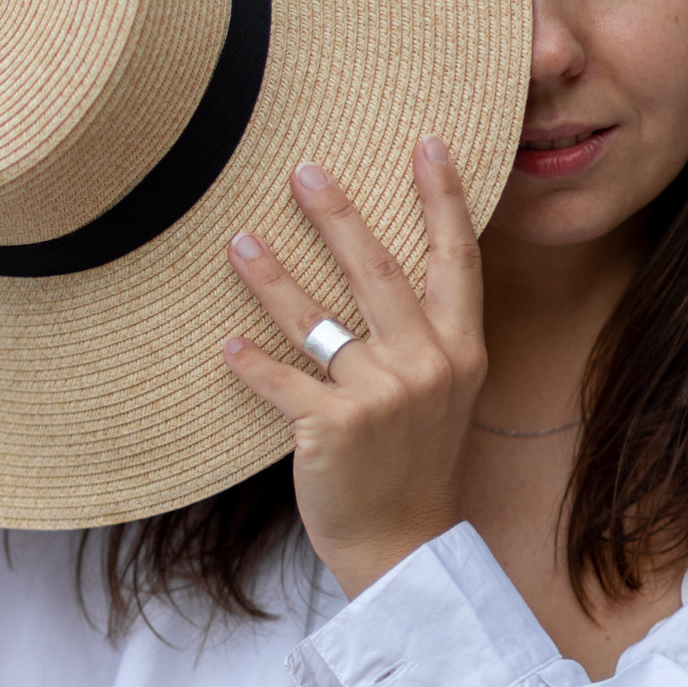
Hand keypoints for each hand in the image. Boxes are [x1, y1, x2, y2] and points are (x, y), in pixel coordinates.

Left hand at [222, 135, 487, 598]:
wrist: (403, 544)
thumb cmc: (414, 459)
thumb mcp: (443, 392)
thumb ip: (426, 332)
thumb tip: (388, 259)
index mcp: (461, 350)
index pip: (456, 259)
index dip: (443, 199)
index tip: (427, 142)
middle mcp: (428, 366)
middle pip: (380, 272)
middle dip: (341, 216)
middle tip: (304, 168)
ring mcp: (383, 398)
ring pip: (318, 321)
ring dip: (274, 277)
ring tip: (239, 239)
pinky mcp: (334, 429)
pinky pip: (281, 382)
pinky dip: (250, 362)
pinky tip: (225, 343)